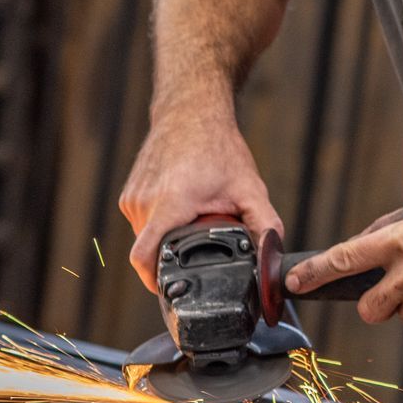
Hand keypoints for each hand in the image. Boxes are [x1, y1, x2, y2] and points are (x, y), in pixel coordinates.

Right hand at [121, 110, 282, 293]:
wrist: (191, 111)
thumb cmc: (218, 147)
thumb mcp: (249, 189)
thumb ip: (265, 226)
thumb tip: (273, 261)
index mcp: (170, 204)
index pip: (145, 258)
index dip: (155, 283)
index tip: (173, 292)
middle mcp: (145, 203)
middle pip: (153, 251)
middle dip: (176, 257)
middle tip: (201, 245)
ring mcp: (133, 198)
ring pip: (147, 238)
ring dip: (169, 238)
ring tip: (192, 218)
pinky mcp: (129, 194)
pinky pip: (143, 223)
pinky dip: (161, 224)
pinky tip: (181, 207)